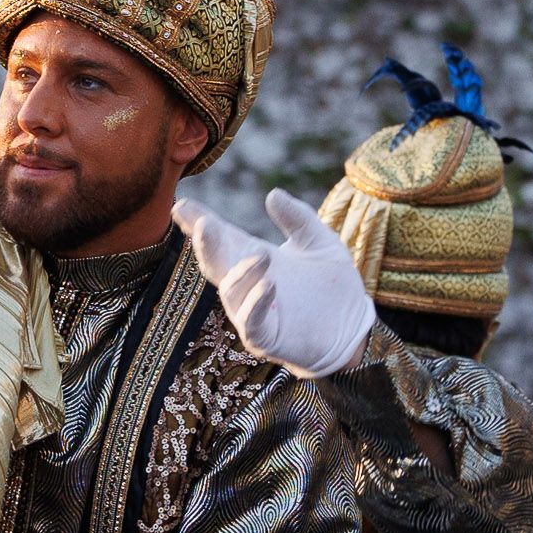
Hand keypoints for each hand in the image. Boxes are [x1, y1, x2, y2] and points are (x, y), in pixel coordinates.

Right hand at [171, 189, 375, 378]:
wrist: (352, 326)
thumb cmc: (331, 284)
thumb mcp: (319, 242)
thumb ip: (298, 218)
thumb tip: (273, 194)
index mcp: (251, 257)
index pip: (220, 237)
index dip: (198, 222)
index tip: (181, 205)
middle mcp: (244, 284)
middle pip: (215, 263)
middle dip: (206, 245)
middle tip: (203, 224)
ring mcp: (251, 312)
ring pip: (233, 292)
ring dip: (243, 272)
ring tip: (262, 255)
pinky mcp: (265, 338)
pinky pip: (252, 323)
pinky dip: (256, 303)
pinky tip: (268, 285)